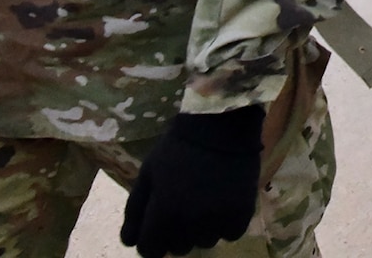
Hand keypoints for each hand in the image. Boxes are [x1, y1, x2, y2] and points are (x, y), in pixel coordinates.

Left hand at [121, 107, 264, 257]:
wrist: (220, 125)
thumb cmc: (178, 147)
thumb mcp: (148, 172)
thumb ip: (135, 209)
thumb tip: (129, 241)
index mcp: (164, 212)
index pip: (149, 251)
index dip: (150, 239)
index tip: (157, 223)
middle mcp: (191, 223)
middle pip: (178, 248)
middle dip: (175, 232)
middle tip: (182, 206)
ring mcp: (218, 220)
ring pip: (204, 242)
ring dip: (200, 228)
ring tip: (204, 201)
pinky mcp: (242, 214)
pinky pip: (229, 234)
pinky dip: (224, 223)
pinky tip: (222, 201)